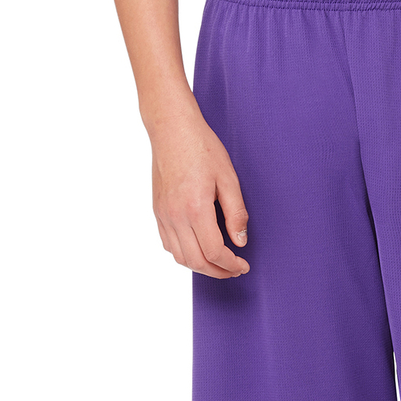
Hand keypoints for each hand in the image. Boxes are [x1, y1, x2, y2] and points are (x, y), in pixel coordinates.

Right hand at [150, 102, 249, 277]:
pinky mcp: (157, 211)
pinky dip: (185, 255)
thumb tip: (240, 241)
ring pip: (180, 257)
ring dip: (201, 267)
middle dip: (218, 272)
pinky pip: (168, 244)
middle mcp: (175, 215)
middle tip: (235, 270)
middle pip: (196, 261)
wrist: (171, 128)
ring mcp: (163, 214)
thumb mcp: (228, 178)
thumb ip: (236, 213)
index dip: (231, 264)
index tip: (243, 265)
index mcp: (195, 208)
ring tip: (219, 264)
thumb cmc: (202, 148)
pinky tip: (199, 250)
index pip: (214, 252)